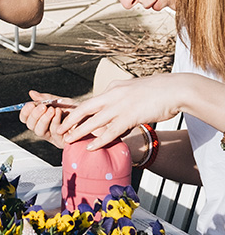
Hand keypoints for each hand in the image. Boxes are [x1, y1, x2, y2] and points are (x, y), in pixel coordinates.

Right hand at [19, 91, 79, 147]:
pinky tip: (59, 113)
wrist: (94, 116)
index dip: (25, 112)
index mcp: (42, 119)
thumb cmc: (78, 110)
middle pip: (30, 125)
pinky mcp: (61, 142)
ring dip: (43, 119)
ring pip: (39, 131)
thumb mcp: (61, 101)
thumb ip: (46, 99)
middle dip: (34, 115)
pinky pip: (53, 133)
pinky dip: (54, 122)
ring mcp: (53, 136)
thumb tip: (31, 93)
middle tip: (42, 106)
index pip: (26, 118)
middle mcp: (46, 128)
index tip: (30, 104)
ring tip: (52, 109)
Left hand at [57, 74, 182, 148]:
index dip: (76, 110)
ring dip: (78, 131)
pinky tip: (90, 146)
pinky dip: (99, 140)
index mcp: (113, 88)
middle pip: (84, 108)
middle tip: (58, 128)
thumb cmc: (159, 92)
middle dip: (69, 119)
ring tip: (67, 139)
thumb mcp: (134, 91)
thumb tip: (115, 110)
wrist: (176, 90)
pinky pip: (110, 131)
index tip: (65, 117)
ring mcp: (120, 105)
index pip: (90, 101)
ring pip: (93, 121)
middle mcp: (113, 94)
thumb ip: (122, 99)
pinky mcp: (130, 116)